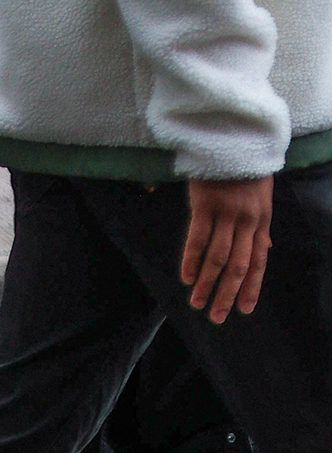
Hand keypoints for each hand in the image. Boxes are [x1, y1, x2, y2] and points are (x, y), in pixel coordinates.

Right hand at [182, 175, 271, 323]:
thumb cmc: (246, 167)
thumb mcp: (262, 195)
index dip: (251, 287)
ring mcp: (226, 212)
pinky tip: (185, 277)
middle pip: (238, 265)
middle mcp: (247, 220)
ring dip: (206, 283)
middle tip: (216, 316)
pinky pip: (197, 238)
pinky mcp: (205, 204)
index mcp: (261, 219)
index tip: (244, 310)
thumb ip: (260, 223)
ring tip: (196, 302)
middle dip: (227, 294)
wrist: (235, 136)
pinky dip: (191, 260)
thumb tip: (266, 247)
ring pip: (217, 257)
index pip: (258, 260)